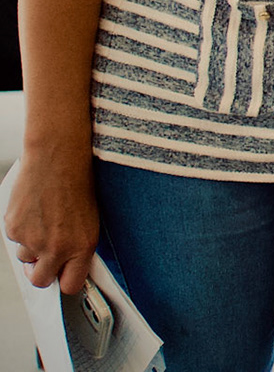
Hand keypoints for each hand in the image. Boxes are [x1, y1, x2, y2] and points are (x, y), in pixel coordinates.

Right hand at [4, 146, 97, 294]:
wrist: (58, 158)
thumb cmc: (79, 184)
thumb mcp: (91, 219)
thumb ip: (78, 246)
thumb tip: (68, 265)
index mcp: (82, 246)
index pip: (71, 285)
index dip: (66, 280)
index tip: (65, 275)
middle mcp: (56, 248)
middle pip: (41, 281)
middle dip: (43, 272)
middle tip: (46, 258)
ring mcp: (32, 240)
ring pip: (25, 258)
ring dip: (32, 247)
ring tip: (44, 221)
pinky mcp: (13, 228)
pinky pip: (15, 240)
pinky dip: (22, 229)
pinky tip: (33, 210)